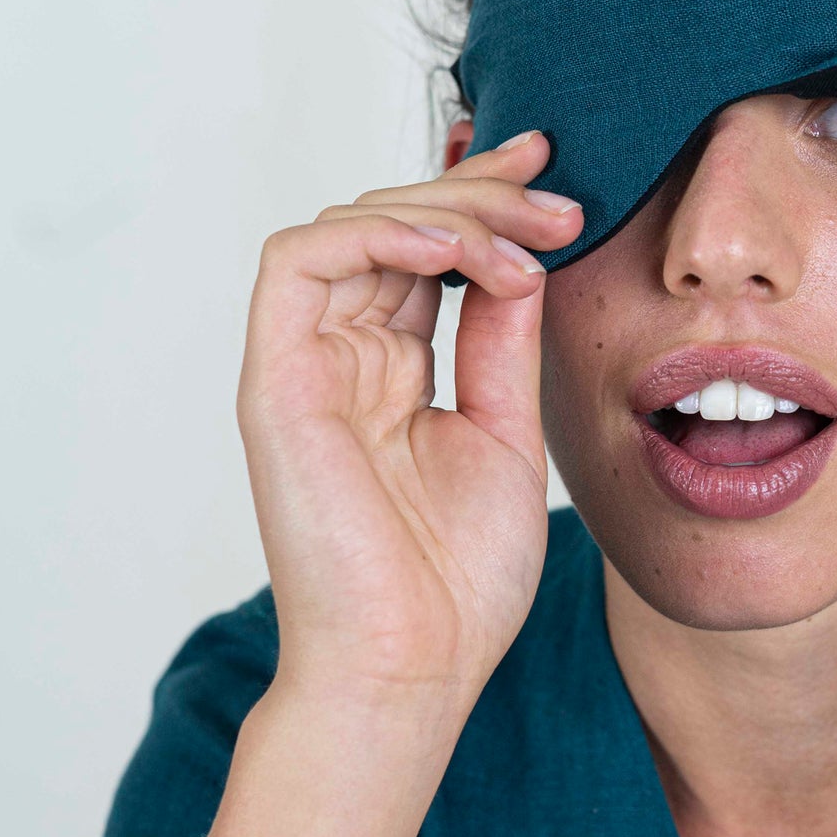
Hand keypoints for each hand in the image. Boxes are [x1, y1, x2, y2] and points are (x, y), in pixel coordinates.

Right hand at [237, 129, 582, 709]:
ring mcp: (305, 366)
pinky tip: (454, 255)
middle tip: (561, 206)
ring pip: (353, 228)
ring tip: (525, 240)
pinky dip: (377, 237)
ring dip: (446, 214)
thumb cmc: (457, 580)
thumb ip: (503, 343)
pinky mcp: (274, 381)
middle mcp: (343, 357)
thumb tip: (521, 258)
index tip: (553, 169)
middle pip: (395, 227)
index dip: (482, 199)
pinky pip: (300, 263)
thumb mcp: (507, 433)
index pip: (428, 252)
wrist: (413, 667)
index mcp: (393, 371)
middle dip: (483, 198)